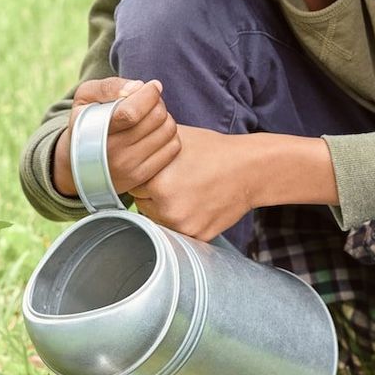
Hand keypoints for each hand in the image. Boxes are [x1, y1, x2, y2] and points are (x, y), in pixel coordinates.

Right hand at [51, 77, 178, 199]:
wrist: (78, 163)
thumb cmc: (86, 122)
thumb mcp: (85, 98)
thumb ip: (108, 87)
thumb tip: (138, 87)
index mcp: (96, 131)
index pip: (132, 113)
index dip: (149, 94)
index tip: (152, 86)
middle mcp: (114, 154)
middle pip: (156, 118)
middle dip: (157, 102)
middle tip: (148, 102)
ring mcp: (130, 167)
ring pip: (168, 131)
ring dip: (164, 117)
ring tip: (149, 117)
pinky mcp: (143, 176)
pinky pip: (173, 147)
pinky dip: (168, 135)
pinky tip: (153, 133)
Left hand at [132, 126, 254, 239]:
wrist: (249, 169)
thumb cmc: (213, 151)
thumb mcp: (176, 137)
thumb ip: (147, 143)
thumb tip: (124, 142)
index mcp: (156, 182)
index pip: (132, 185)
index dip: (145, 176)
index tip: (159, 171)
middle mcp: (166, 208)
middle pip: (143, 205)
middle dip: (153, 194)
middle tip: (177, 180)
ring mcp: (182, 225)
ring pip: (159, 220)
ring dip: (166, 209)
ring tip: (188, 191)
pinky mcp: (196, 237)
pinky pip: (178, 231)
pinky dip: (185, 220)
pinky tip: (198, 203)